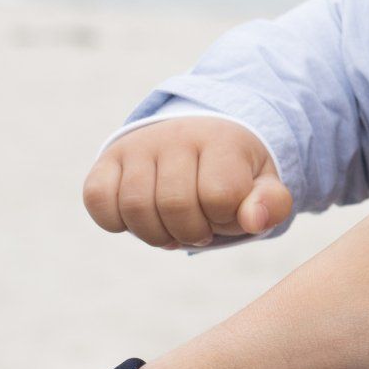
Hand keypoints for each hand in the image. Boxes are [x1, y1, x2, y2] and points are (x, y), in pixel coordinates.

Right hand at [82, 117, 292, 247]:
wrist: (201, 139)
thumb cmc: (235, 171)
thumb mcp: (264, 184)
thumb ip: (271, 203)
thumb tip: (252, 221)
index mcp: (222, 139)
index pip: (219, 196)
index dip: (225, 218)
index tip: (228, 211)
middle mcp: (177, 134)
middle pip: (175, 205)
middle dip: (190, 231)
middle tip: (200, 227)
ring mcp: (138, 144)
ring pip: (135, 208)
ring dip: (156, 234)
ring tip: (174, 227)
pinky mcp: (108, 158)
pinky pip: (98, 200)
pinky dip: (116, 221)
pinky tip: (142, 217)